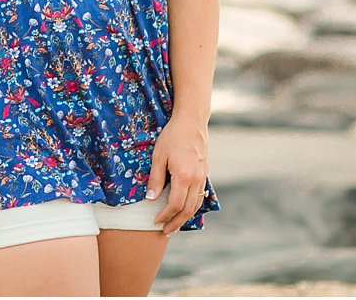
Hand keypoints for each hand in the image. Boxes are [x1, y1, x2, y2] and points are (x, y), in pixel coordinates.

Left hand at [147, 115, 209, 234]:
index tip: (155, 221)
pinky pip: (200, 196)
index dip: (165, 215)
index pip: (174, 204)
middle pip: (187, 209)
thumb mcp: (158, 156)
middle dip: (176, 222)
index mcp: (184, 176)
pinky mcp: (205, 173)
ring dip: (185, 217)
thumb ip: (155, 179)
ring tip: (175, 225)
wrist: (192, 122)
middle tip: (165, 231)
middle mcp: (196, 180)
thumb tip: (150, 199)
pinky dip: (193, 206)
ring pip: (196, 204)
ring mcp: (203, 177)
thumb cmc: (172, 136)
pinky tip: (185, 209)